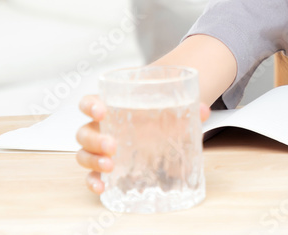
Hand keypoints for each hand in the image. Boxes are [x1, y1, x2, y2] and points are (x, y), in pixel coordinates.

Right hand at [76, 94, 211, 194]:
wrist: (160, 124)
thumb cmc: (157, 112)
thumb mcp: (171, 106)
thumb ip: (187, 106)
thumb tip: (203, 111)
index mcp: (111, 105)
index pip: (90, 102)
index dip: (90, 105)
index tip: (102, 110)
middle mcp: (102, 127)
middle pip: (84, 131)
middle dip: (95, 139)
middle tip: (113, 145)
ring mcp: (101, 148)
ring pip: (84, 153)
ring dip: (93, 160)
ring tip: (110, 164)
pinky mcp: (106, 167)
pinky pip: (92, 175)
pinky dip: (93, 181)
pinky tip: (102, 186)